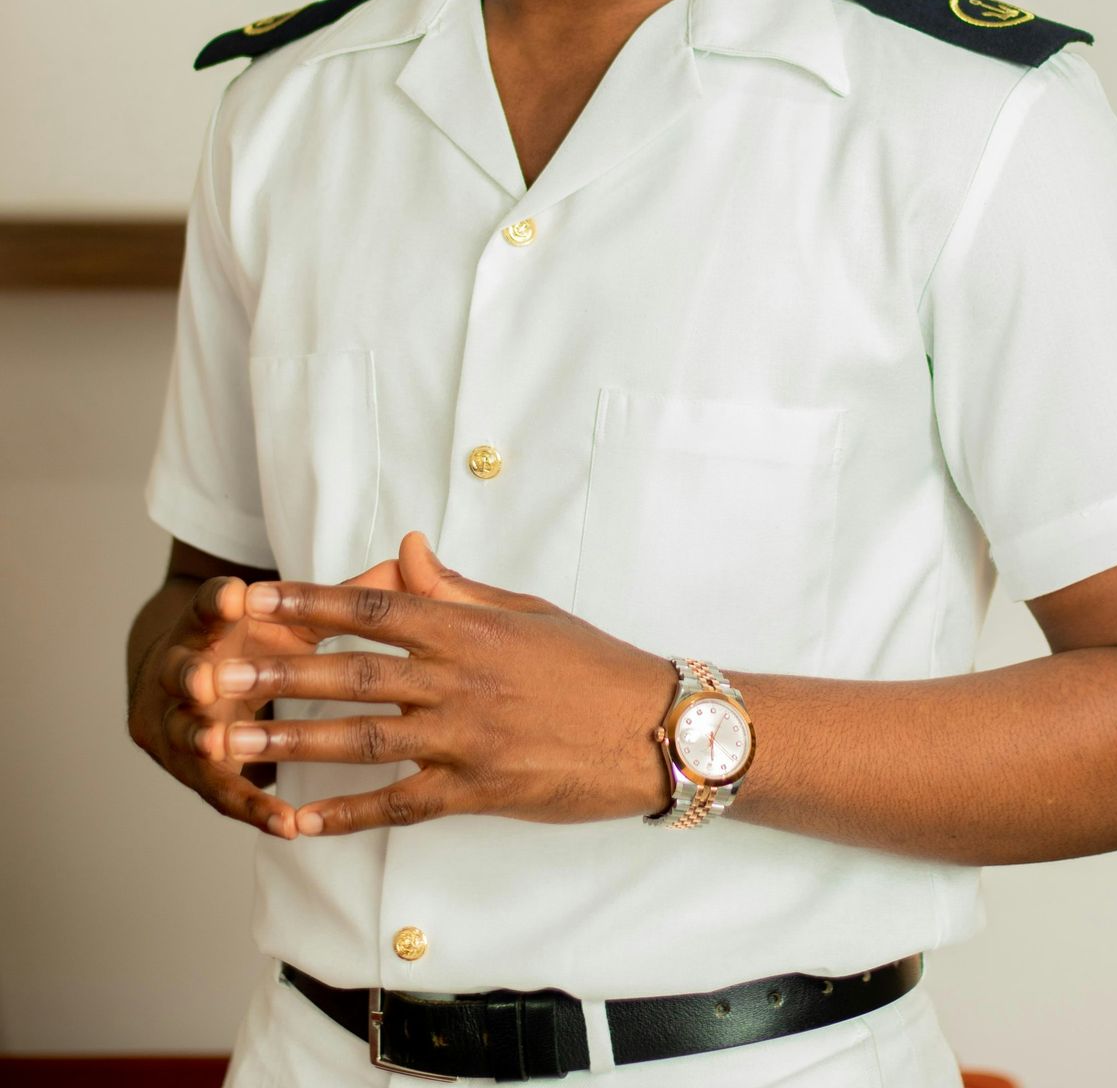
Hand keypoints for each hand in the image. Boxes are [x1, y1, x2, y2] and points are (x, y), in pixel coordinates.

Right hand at [127, 555, 405, 837]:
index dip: (221, 601)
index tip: (237, 595)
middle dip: (194, 675)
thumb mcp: (290, 614)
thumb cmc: (256, 640)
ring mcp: (184, 723)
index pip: (211, 605)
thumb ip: (343, 595)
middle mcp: (188, 670)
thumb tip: (408, 560)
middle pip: (185, 672)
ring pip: (190, 734)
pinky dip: (252, 806)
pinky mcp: (199, 772)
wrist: (190, 683)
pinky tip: (285, 823)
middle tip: (205, 679)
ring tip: (217, 746)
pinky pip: (225, 794)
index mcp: (212, 624)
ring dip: (203, 740)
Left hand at [209, 531, 674, 837]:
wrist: (654, 727)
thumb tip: (404, 550)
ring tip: (225, 745)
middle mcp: (459, 680)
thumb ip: (455, 589)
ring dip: (289, 740)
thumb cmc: (590, 663)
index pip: (371, 608)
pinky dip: (345, 814)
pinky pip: (399, 804)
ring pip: (362, 738)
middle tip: (208, 673)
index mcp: (467, 628)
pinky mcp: (478, 792)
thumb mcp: (524, 611)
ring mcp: (466, 739)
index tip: (249, 598)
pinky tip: (295, 819)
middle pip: (351, 672)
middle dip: (274, 670)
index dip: (305, 602)